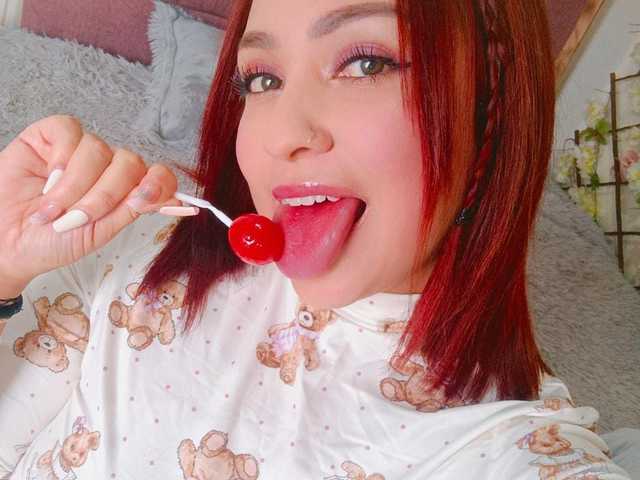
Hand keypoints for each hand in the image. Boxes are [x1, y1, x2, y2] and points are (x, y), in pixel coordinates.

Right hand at [0, 115, 184, 289]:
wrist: (5, 243)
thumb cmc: (50, 242)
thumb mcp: (100, 232)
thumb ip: (132, 210)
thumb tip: (179, 200)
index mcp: (125, 190)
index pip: (157, 175)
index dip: (158, 184)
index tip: (145, 201)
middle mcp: (107, 168)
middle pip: (129, 163)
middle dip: (105, 196)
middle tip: (76, 219)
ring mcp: (79, 151)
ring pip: (99, 150)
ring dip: (76, 186)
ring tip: (52, 210)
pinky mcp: (50, 136)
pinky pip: (70, 131)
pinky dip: (62, 159)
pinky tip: (48, 179)